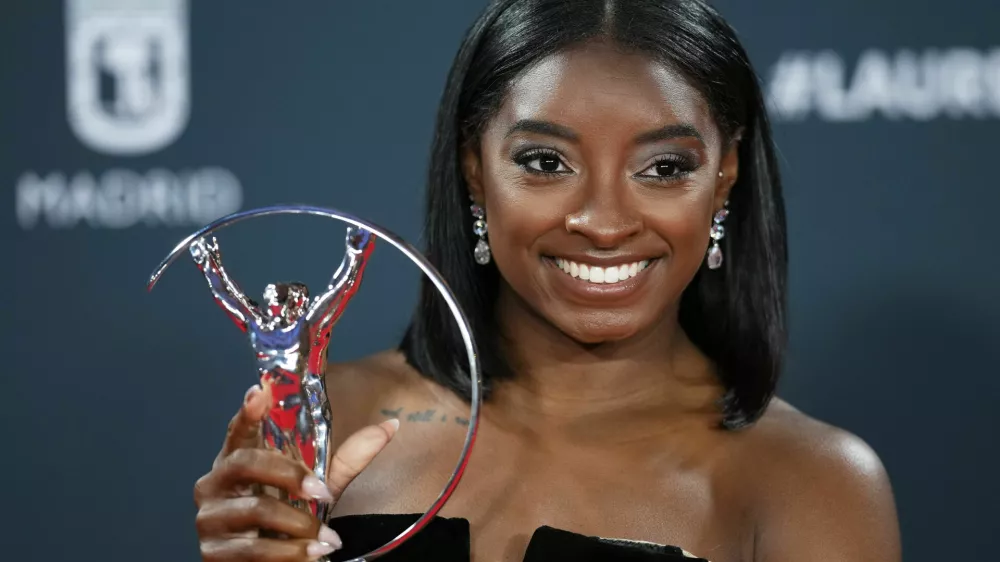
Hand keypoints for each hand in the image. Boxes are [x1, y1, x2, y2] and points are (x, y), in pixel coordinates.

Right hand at [194, 383, 398, 560]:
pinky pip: (253, 549)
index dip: (248, 411)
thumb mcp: (320, 487)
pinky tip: (312, 555)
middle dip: (290, 476)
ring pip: (256, 509)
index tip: (260, 392)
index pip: (238, 429)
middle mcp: (215, 483)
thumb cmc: (289, 521)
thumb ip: (350, 458)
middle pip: (246, 462)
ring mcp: (209, 518)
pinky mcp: (211, 552)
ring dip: (298, 526)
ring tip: (326, 540)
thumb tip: (391, 425)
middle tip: (322, 494)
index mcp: (237, 459)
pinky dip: (289, 553)